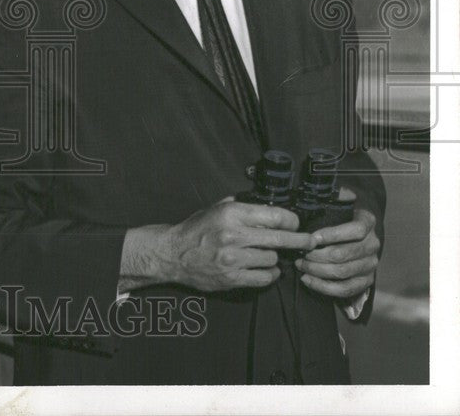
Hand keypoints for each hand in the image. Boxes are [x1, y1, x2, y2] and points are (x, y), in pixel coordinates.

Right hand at [159, 198, 316, 291]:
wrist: (173, 254)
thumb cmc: (196, 230)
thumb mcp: (215, 208)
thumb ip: (241, 206)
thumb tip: (267, 206)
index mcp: (231, 214)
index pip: (274, 216)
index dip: (291, 221)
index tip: (296, 224)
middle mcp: (234, 235)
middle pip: (280, 238)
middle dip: (300, 240)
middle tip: (310, 241)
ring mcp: (233, 259)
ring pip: (273, 259)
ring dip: (274, 258)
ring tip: (268, 255)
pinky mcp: (232, 278)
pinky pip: (264, 277)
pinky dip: (269, 274)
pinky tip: (266, 269)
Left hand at [296, 187, 379, 298]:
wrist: (356, 235)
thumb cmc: (341, 217)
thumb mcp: (340, 203)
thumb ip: (337, 196)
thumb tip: (336, 191)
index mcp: (368, 222)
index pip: (355, 230)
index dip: (332, 234)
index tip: (311, 237)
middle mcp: (373, 244)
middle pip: (344, 254)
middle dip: (316, 256)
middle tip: (298, 254)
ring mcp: (371, 264)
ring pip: (342, 272)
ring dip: (317, 271)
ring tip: (300, 265)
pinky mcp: (366, 280)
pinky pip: (345, 289)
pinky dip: (324, 287)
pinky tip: (308, 280)